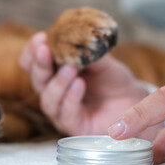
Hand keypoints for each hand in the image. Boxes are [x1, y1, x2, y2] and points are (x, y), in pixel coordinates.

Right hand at [19, 32, 162, 138]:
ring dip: (57, 83)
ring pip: (48, 100)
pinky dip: (71, 99)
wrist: (133, 100)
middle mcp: (53, 93)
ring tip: (70, 69)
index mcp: (54, 73)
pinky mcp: (75, 127)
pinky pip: (66, 115)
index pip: (31, 64)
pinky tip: (80, 84)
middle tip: (45, 50)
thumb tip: (74, 37)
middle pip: (37, 81)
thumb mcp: (101, 60)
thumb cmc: (112, 79)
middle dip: (40, 65)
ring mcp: (62, 112)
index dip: (32, 52)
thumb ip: (86, 51)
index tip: (41, 37)